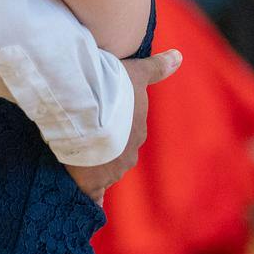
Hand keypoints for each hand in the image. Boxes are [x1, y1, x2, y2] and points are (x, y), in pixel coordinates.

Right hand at [65, 47, 181, 203]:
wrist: (87, 110)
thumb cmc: (111, 89)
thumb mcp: (136, 73)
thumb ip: (156, 67)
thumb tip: (179, 56)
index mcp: (138, 132)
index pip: (127, 135)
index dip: (112, 129)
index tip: (99, 123)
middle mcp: (129, 155)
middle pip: (116, 155)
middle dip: (103, 150)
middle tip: (84, 138)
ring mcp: (111, 171)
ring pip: (103, 172)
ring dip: (92, 166)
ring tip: (73, 157)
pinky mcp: (92, 183)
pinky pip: (93, 195)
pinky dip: (90, 197)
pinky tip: (83, 196)